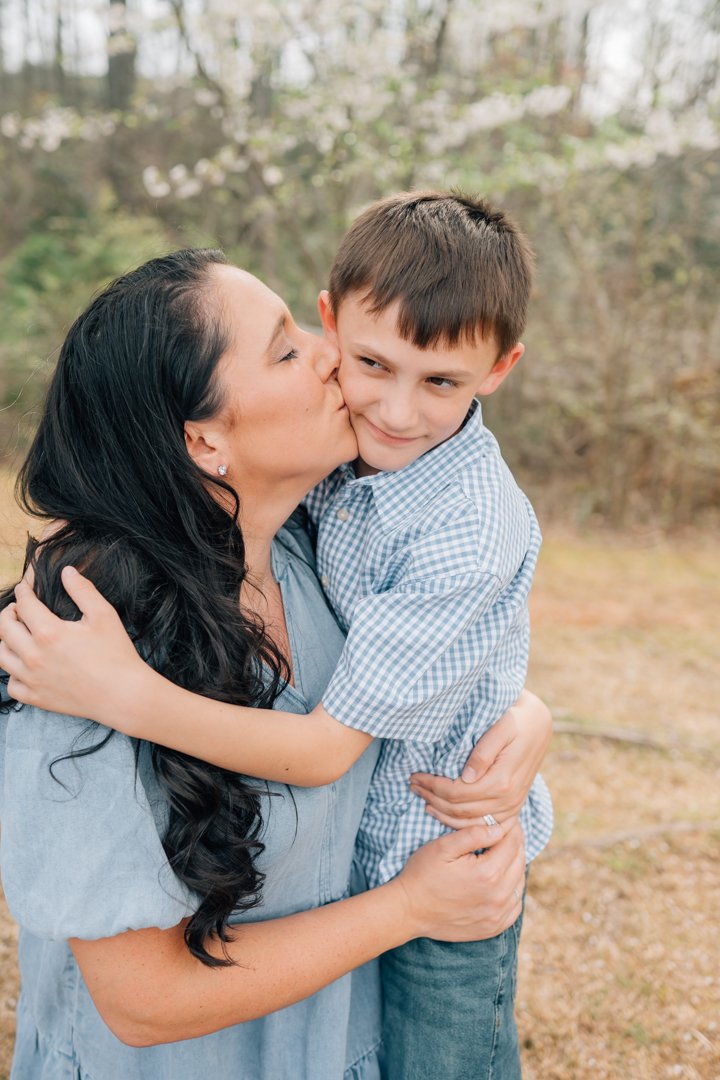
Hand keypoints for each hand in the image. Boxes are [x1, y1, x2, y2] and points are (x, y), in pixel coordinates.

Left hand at [0, 567, 146, 725]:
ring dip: (6, 640)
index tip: (27, 587)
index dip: (24, 591)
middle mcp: (34, 656)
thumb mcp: (104, 615)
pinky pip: (11, 684)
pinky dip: (13, 673)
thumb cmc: (117, 654)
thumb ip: (83, 590)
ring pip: (1, 655)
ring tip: (18, 635)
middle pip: (4, 627)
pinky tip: (26, 666)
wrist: (123, 695)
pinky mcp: (36, 698)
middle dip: (9, 612)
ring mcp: (32, 679)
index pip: (24, 604)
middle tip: (18, 609)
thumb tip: (66, 571)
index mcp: (49, 633)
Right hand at [394, 820, 524, 941]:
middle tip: (504, 833)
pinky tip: (501, 882)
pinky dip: (512, 891)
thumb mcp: (443, 846)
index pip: (513, 842)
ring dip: (514, 867)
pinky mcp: (493, 927)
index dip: (511, 827)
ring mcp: (497, 916)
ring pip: (520, 883)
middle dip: (514, 844)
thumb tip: (500, 828)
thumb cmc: (423, 874)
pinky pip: (514, 906)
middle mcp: (498, 896)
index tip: (506, 819)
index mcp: (488, 873)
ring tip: (501, 855)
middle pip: (519, 862)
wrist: (409, 910)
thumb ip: (474, 834)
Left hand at [409, 689, 551, 827]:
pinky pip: (484, 825)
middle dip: (432, 798)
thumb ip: (484, 752)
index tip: (415, 775)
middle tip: (413, 785)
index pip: (456, 793)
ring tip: (423, 799)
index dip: (432, 786)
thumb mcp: (501, 727)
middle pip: (459, 810)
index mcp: (502, 780)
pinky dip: (461, 824)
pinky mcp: (513, 808)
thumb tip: (466, 777)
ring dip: (442, 813)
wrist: (538, 723)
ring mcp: (512, 807)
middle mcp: (508, 799)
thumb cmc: (517, 719)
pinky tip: (445, 814)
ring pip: (469, 822)